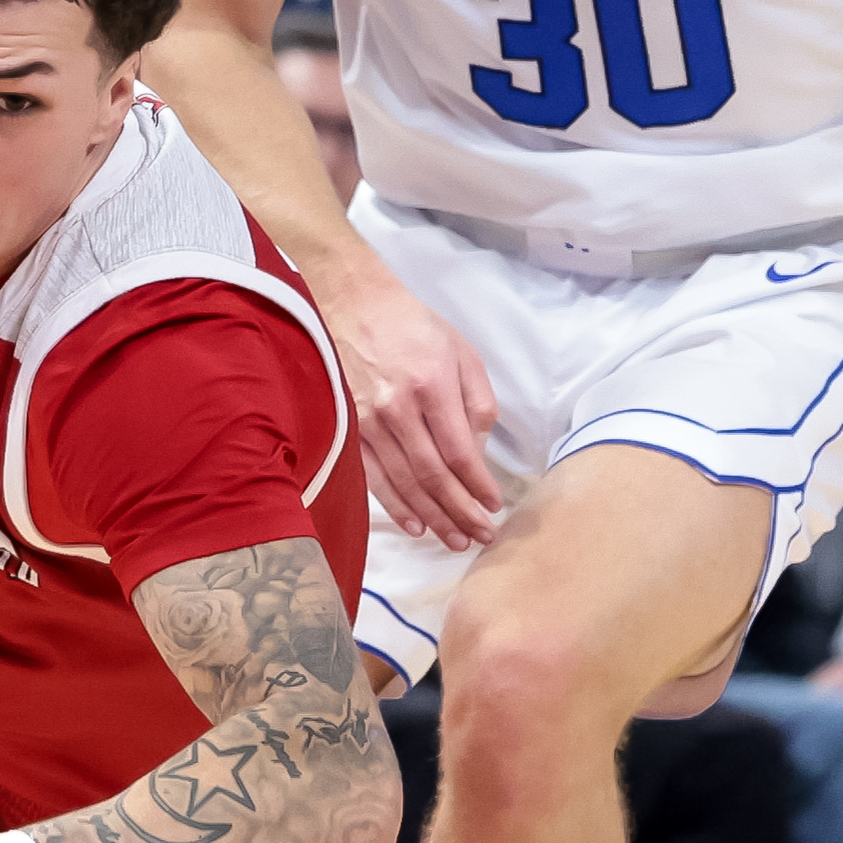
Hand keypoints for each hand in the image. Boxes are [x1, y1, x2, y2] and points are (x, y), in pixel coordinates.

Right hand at [324, 259, 502, 552]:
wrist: (353, 302)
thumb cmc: (412, 326)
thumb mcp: (460, 351)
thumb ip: (476, 401)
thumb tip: (479, 451)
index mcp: (431, 385)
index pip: (459, 452)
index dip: (478, 486)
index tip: (494, 506)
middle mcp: (397, 407)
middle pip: (433, 476)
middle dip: (461, 512)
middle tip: (481, 536)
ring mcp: (368, 420)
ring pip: (404, 482)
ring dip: (432, 517)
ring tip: (454, 540)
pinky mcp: (348, 427)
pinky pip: (373, 476)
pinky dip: (395, 505)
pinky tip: (415, 525)